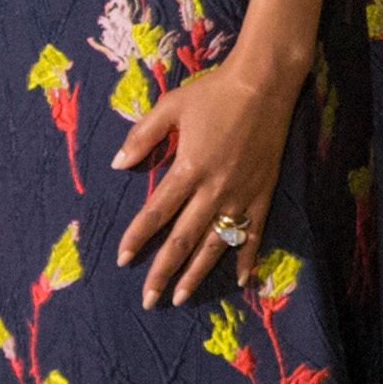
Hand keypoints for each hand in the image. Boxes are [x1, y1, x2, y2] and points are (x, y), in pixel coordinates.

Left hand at [112, 50, 294, 304]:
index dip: (138, 237)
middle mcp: (214, 188)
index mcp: (188, 167)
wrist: (265, 84)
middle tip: (149, 299)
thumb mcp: (171, 106)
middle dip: (163, 271)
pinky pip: (254, 233)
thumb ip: (143, 137)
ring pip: (216, 243)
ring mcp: (241, 194)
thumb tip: (118, 164)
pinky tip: (242, 280)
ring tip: (181, 297)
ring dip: (197, 273)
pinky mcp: (263, 193)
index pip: (157, 212)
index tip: (123, 259)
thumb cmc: (214, 92)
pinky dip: (248, 257)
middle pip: (183, 238)